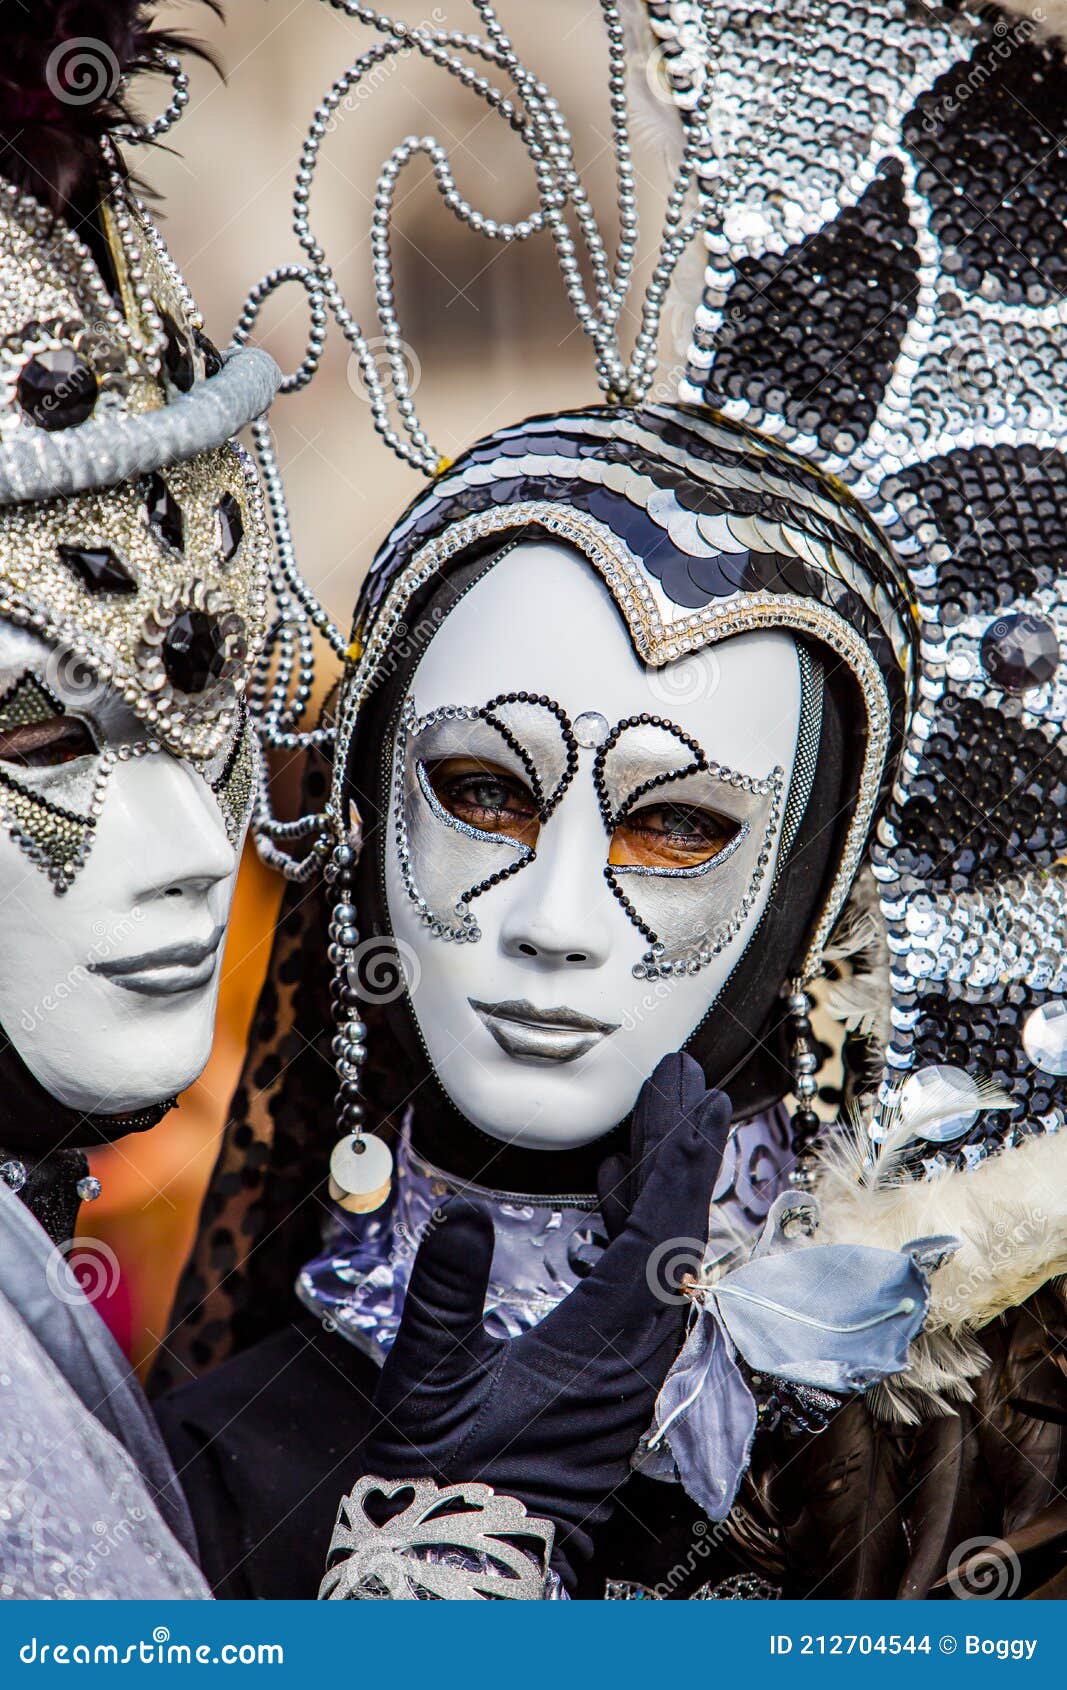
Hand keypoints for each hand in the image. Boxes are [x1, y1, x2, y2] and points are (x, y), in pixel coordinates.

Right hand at [358, 1052, 731, 1586]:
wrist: (470, 1564)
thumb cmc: (448, 1479)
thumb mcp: (432, 1382)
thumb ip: (446, 1295)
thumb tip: (461, 1216)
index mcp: (603, 1343)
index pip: (660, 1230)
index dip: (680, 1156)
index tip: (697, 1096)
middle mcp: (637, 1350)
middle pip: (676, 1229)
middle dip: (682, 1149)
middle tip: (685, 1080)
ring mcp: (635, 1364)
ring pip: (666, 1254)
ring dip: (664, 1182)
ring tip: (654, 1119)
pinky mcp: (621, 1375)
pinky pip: (647, 1283)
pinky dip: (640, 1225)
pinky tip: (617, 1192)